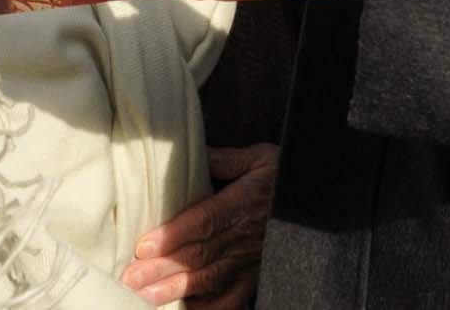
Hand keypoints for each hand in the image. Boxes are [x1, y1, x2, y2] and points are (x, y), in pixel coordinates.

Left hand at [121, 144, 278, 307]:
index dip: (172, 236)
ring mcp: (250, 261)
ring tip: (145, 299)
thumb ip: (227, 159)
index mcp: (241, 204)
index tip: (143, 246)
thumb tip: (196, 155)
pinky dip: (210, 308)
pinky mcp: (257, 277)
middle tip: (129, 279)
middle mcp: (244, 237)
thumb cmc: (288, 177)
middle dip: (161, 269)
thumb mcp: (262, 158)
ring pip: (208, 280)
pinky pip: (233, 298)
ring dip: (175, 290)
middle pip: (197, 256)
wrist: (321, 204)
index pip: (202, 222)